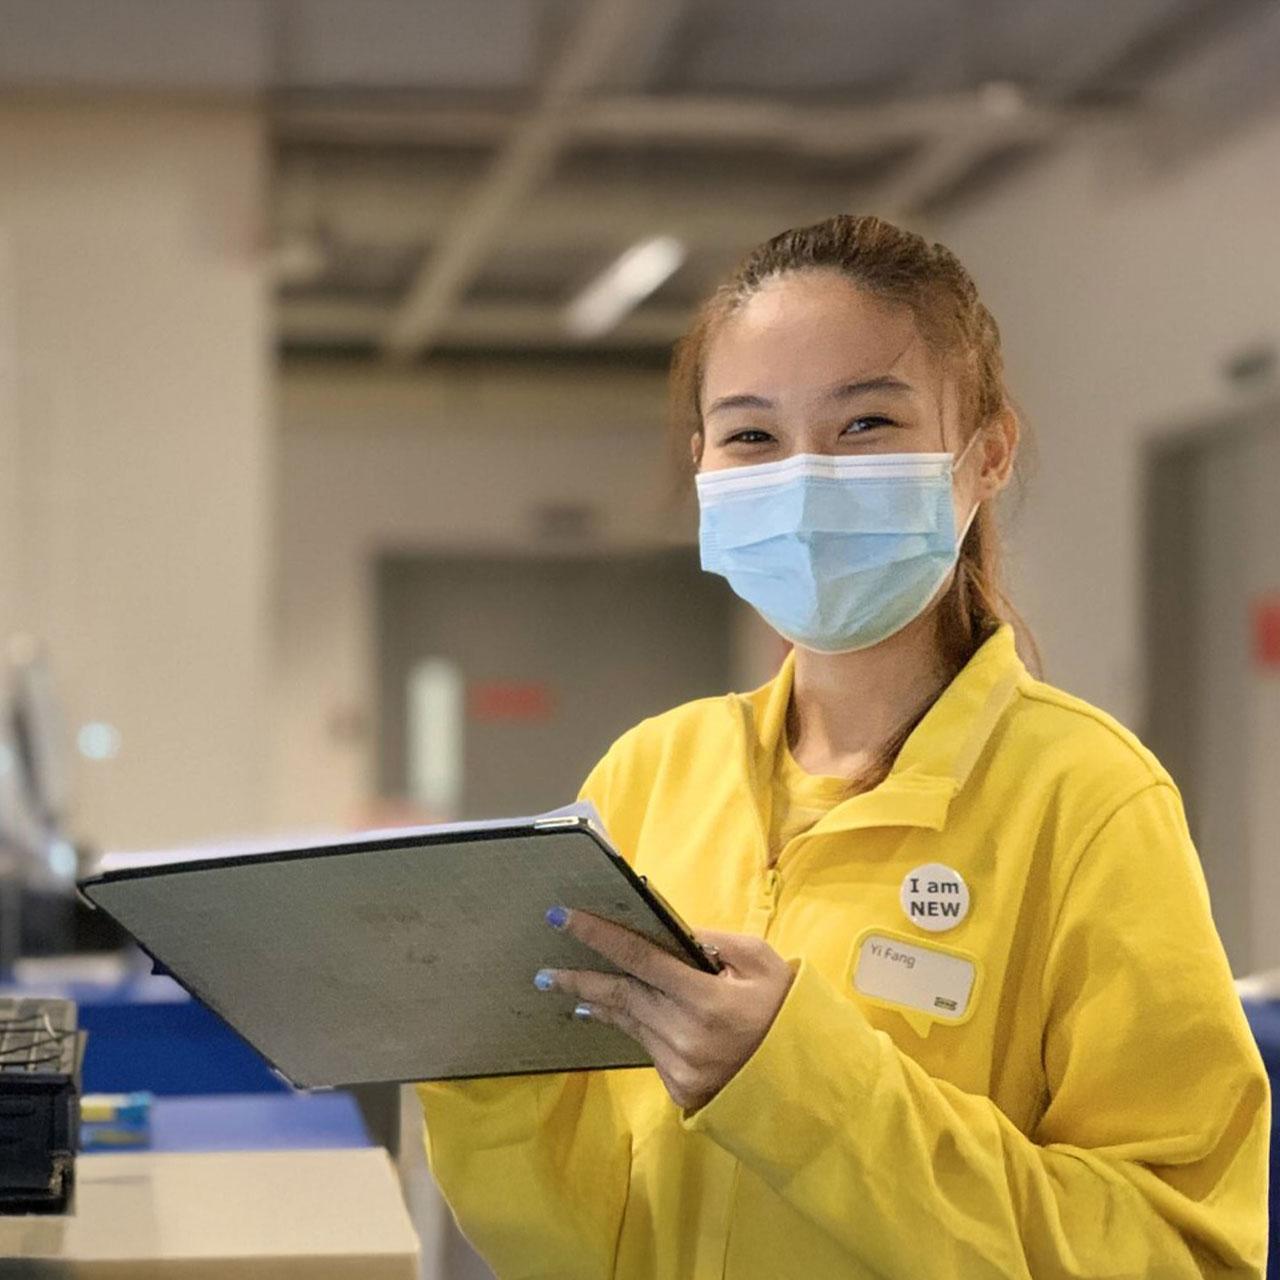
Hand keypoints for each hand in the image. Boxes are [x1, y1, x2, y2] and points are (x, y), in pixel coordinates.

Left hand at [536, 908, 794, 1111]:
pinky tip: (609, 1012)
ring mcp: (680, 1067)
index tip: (563, 918)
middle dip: (580, 978)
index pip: (640, 959)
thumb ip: (714, 941)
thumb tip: (670, 930)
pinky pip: (646, 1046)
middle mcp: (687, 1036)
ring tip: (569, 987)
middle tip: (545, 969)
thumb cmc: (783, 1009)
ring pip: (628, 1022)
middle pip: (622, 996)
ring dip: (598, 1001)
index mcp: (708, 1000)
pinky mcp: (678, 1088)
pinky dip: (629, 1025)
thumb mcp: (760, 961)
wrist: (803, 1080)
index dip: (599, 936)